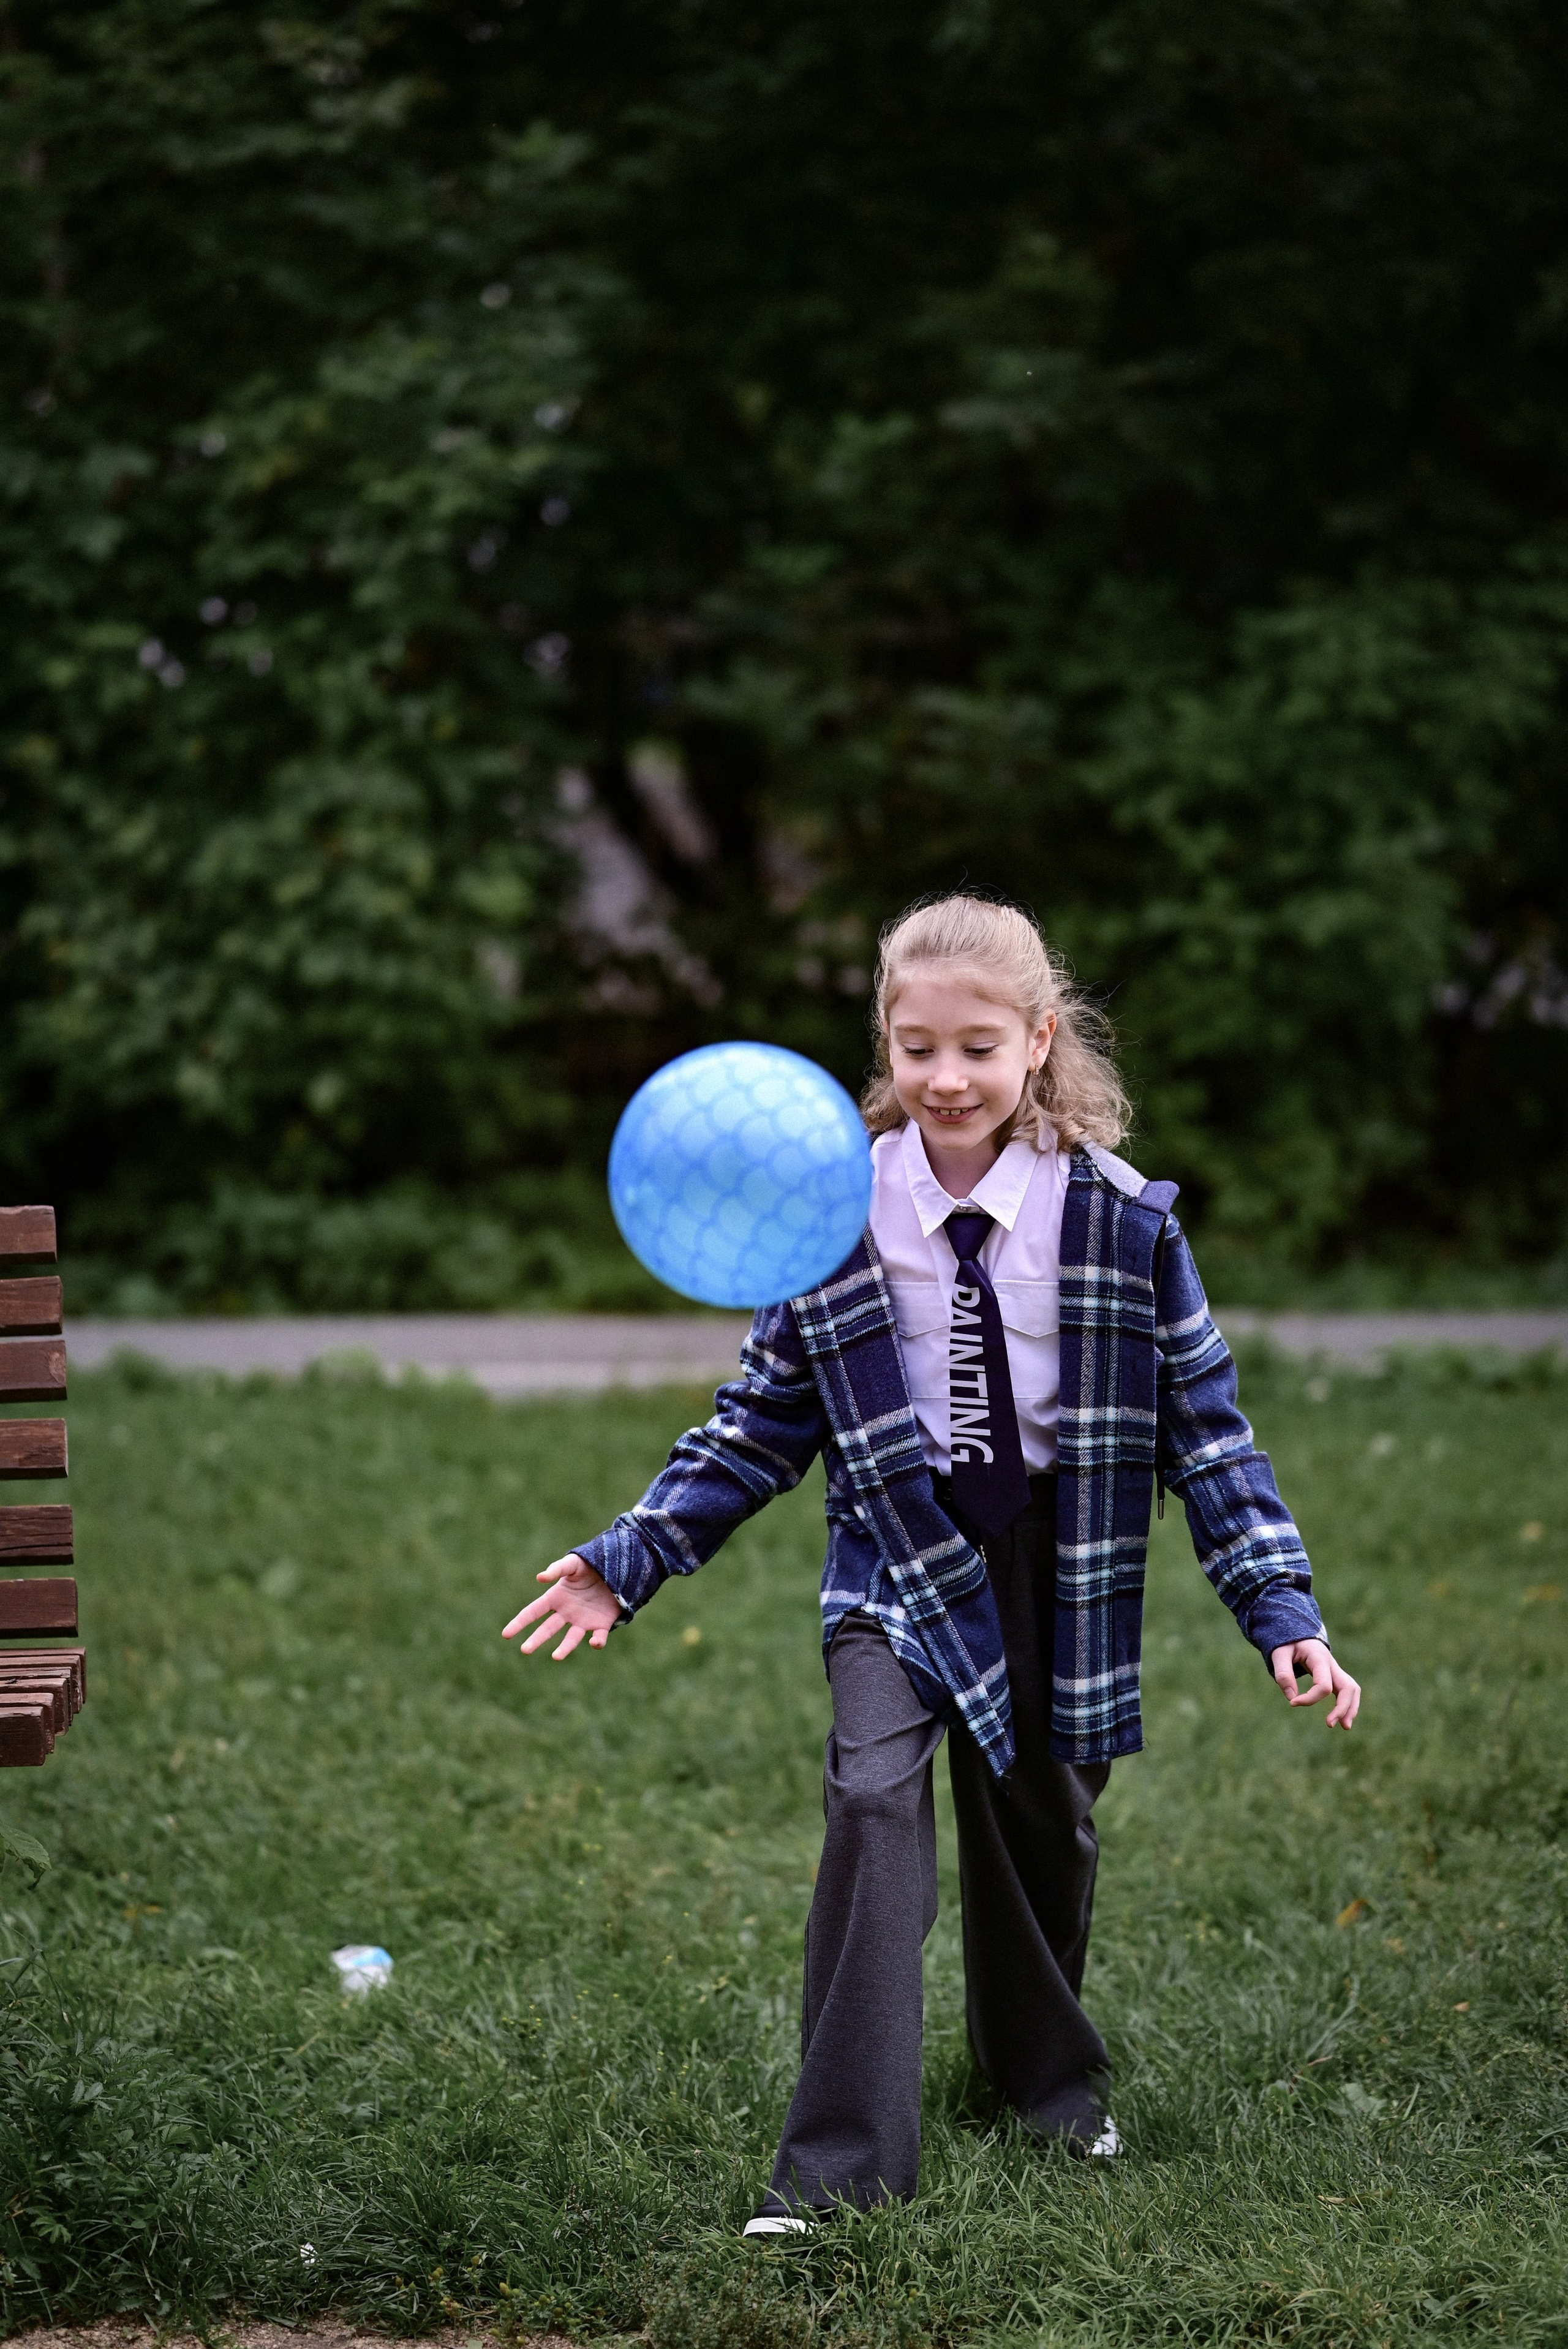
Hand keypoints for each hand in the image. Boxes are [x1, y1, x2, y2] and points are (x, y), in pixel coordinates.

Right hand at [503, 1553, 620, 1660]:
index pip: (533, 1612)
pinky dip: (597, 1642)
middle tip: (525, 1650)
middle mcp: (566, 1613)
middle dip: (536, 1640)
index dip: (519, 1623)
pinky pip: (598, 1637)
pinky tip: (594, 1642)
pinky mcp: (601, 1625)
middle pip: (547, 1629)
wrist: (616, 1570)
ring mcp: (583, 1621)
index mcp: (555, 1598)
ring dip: (564, 1648)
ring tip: (555, 1657)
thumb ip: (557, 1569)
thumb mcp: (573, 1563)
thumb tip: (540, 1578)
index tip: (506, 1634)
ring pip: (571, 1639)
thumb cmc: (590, 1566)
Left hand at [1271, 1638, 1359, 1727]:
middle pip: (1348, 1687)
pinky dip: (1348, 1704)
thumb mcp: (1279, 1653)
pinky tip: (1342, 1718)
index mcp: (1320, 1657)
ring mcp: (1336, 1670)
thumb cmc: (1287, 1643)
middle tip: (1329, 1724)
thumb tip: (1291, 1698)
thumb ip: (1283, 1673)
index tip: (1292, 1703)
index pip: (1324, 1685)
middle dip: (1342, 1708)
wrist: (1296, 1633)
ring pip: (1352, 1689)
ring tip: (1345, 1727)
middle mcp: (1332, 1664)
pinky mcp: (1334, 1675)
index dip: (1309, 1698)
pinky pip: (1348, 1690)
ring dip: (1350, 1708)